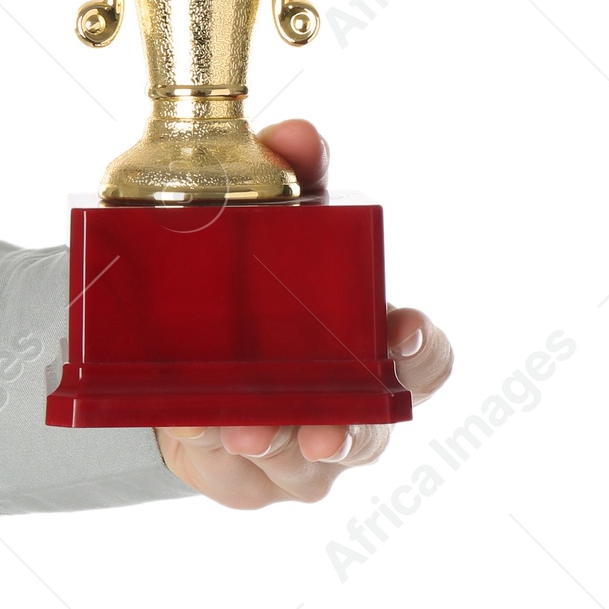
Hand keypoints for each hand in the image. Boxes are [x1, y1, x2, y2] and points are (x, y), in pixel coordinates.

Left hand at [154, 118, 452, 508]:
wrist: (182, 350)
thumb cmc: (257, 288)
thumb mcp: (273, 221)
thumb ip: (293, 173)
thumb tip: (299, 131)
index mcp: (369, 344)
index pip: (426, 359)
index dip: (424, 350)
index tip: (402, 332)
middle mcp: (350, 405)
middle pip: (371, 430)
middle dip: (346, 429)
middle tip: (318, 426)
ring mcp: (303, 451)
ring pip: (303, 465)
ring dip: (274, 443)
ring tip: (239, 425)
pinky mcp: (249, 478)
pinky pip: (239, 475)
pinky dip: (216, 450)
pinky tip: (196, 427)